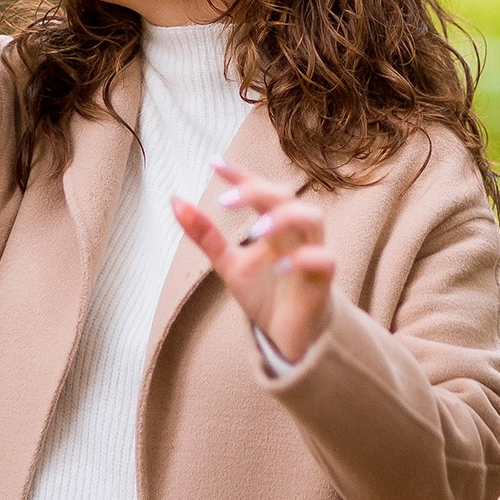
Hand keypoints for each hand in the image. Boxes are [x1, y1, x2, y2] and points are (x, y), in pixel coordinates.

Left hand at [172, 161, 334, 364]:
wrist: (290, 336)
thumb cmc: (265, 293)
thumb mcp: (229, 264)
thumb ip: (206, 236)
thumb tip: (176, 201)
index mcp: (273, 225)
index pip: (260, 189)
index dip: (240, 174)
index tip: (213, 163)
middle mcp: (294, 234)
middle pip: (286, 196)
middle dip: (257, 191)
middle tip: (224, 201)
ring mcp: (311, 253)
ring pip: (312, 219)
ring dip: (284, 217)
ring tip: (256, 230)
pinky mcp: (322, 281)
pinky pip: (324, 259)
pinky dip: (302, 259)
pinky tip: (279, 268)